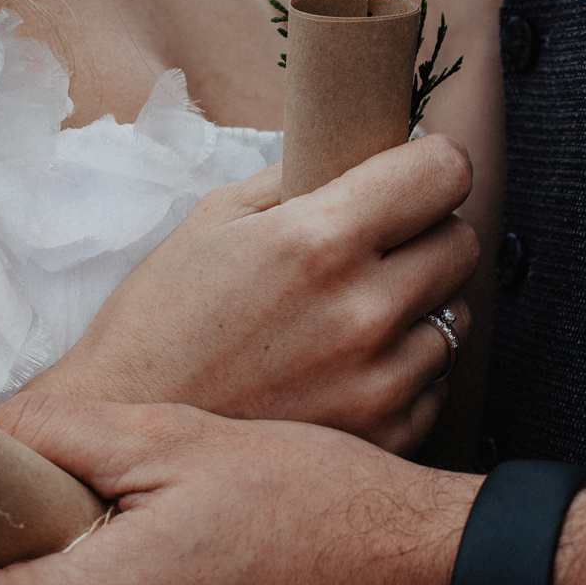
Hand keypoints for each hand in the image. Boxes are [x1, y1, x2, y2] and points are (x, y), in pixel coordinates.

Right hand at [6, 135, 477, 454]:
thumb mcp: (213, 222)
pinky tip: (347, 367)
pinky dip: (406, 367)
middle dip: (427, 232)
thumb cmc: (159, 323)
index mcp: (318, 240)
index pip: (444, 173)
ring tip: (353, 315)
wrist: (124, 431)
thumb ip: (298, 178)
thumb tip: (363, 150)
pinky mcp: (387, 434)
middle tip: (379, 245)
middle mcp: (362, 309)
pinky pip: (437, 379)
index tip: (418, 171)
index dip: (432, 165)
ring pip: (456, 314)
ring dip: (420, 305)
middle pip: (461, 242)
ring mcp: (379, 380)